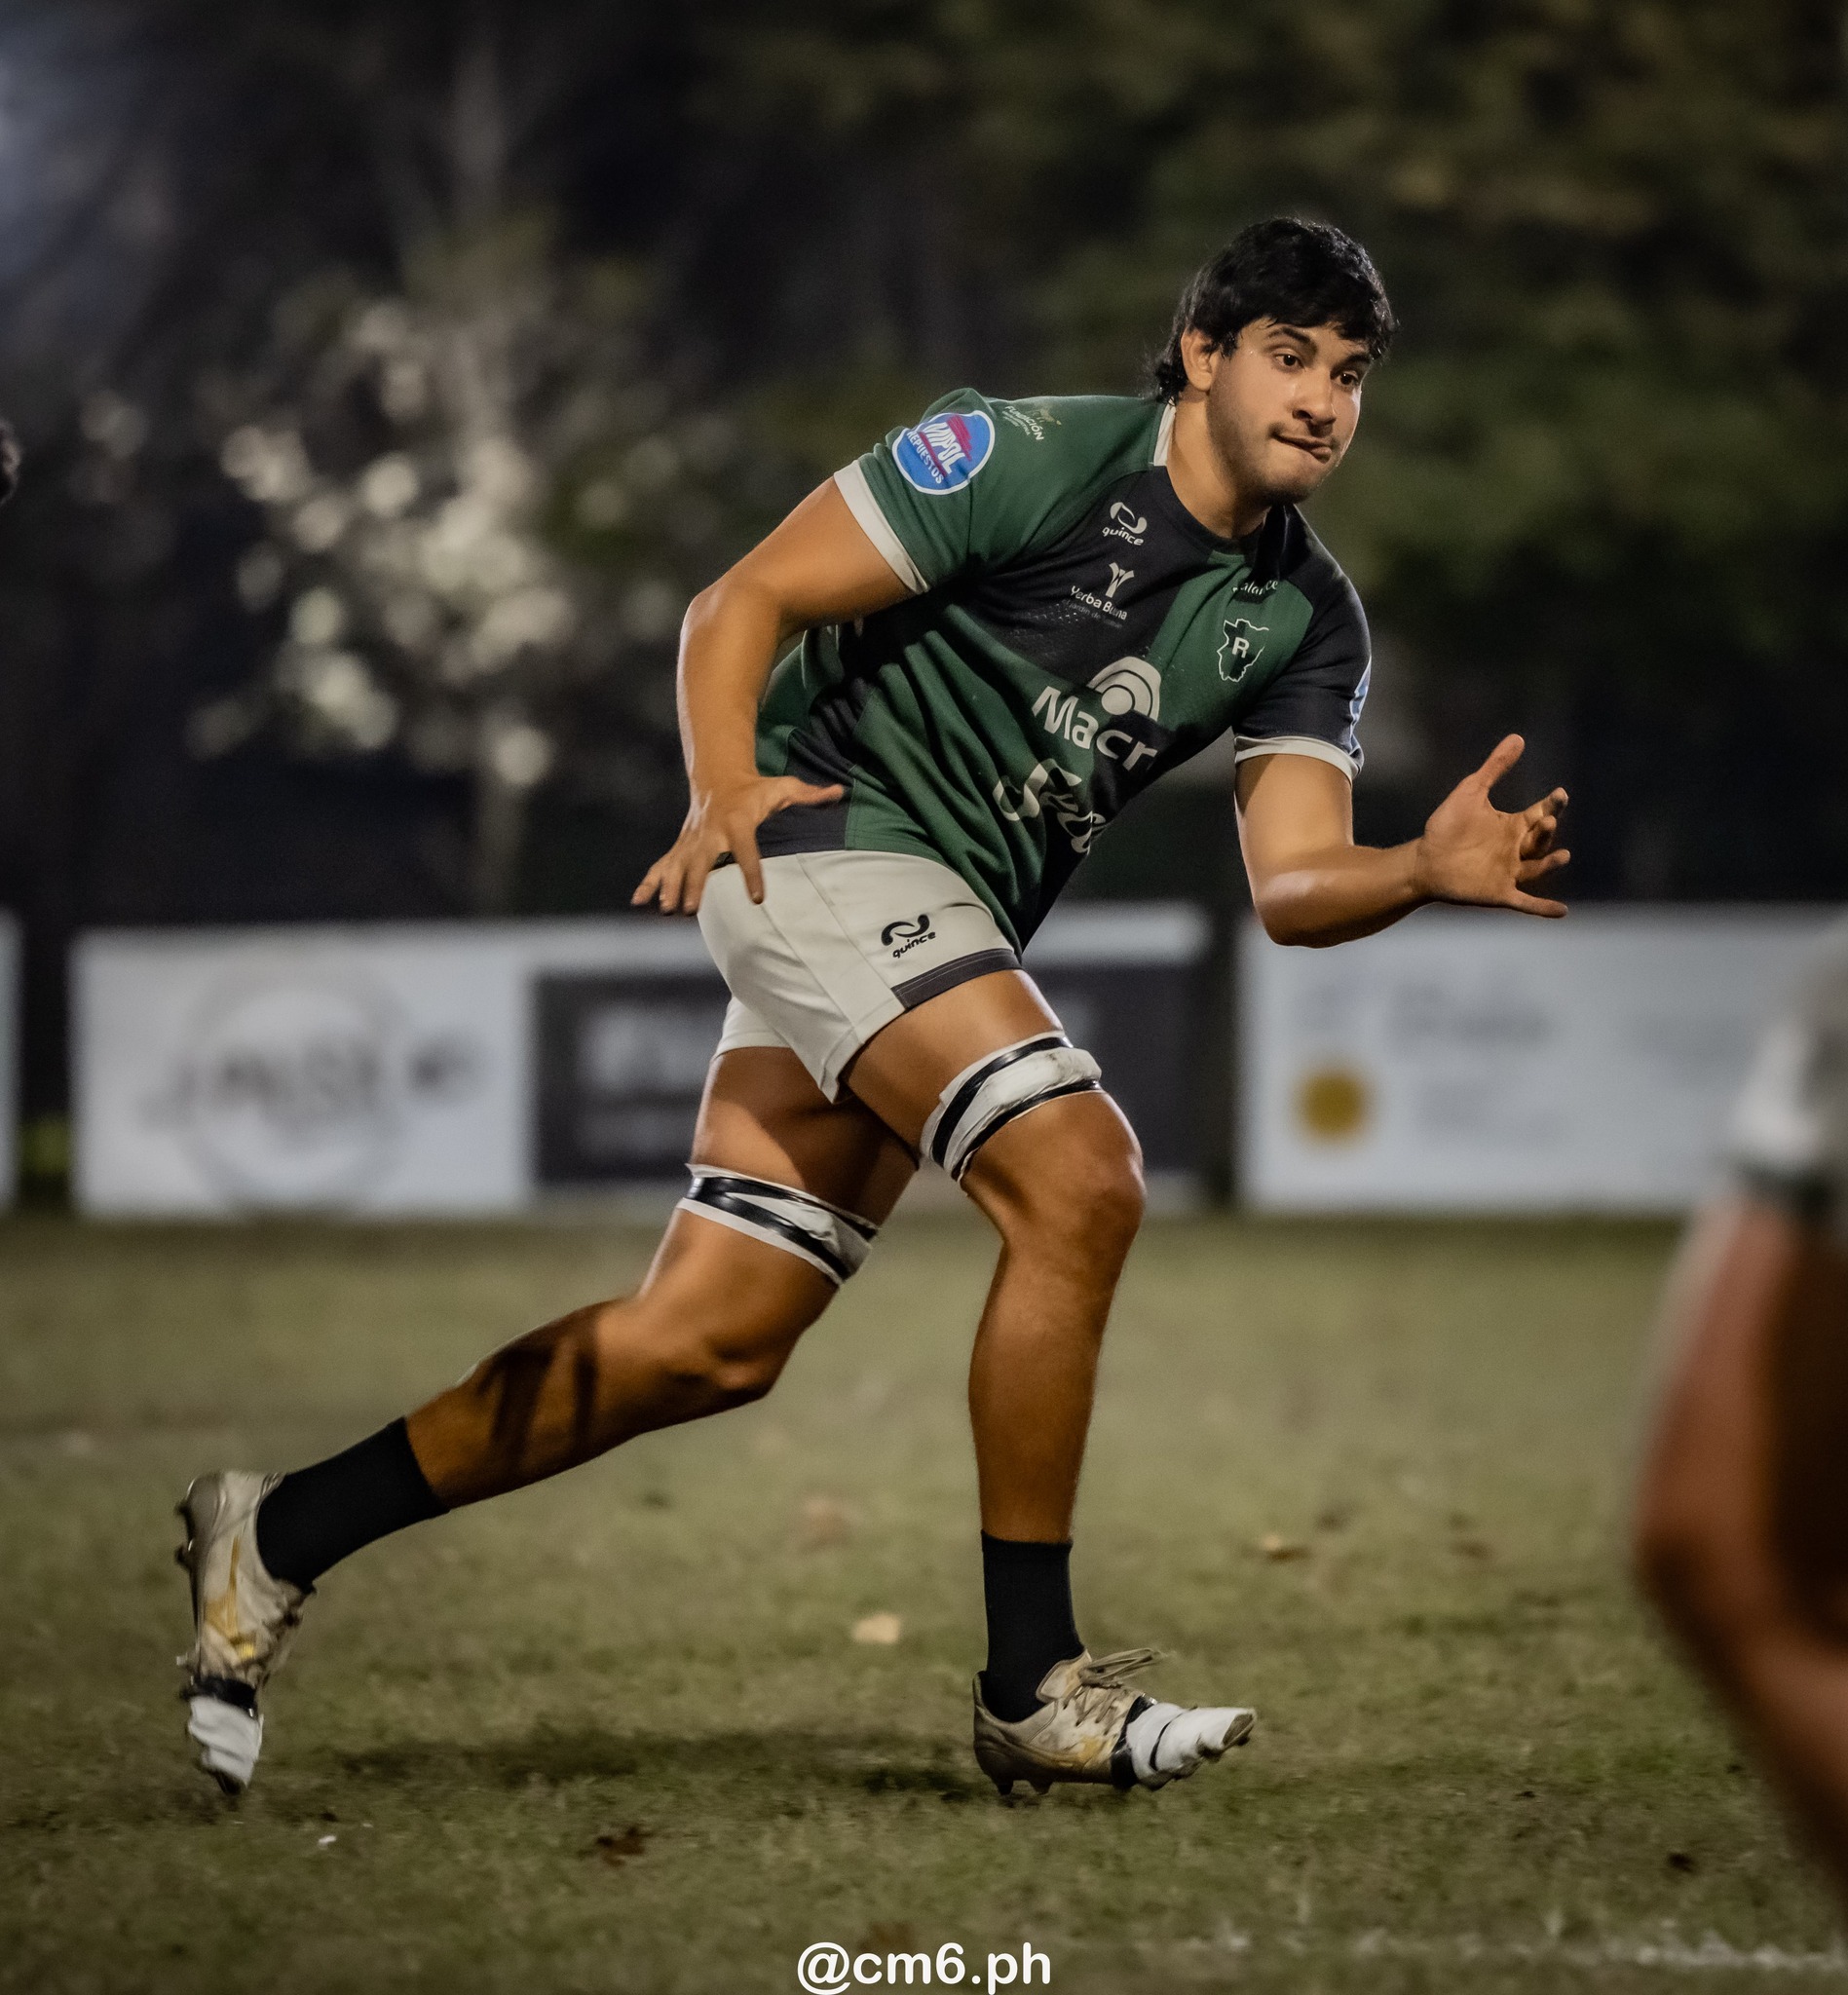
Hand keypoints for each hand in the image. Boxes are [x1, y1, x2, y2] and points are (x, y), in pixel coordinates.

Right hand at [631, 774, 843, 913]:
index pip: (746, 850)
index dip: (751, 872)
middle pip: (702, 862)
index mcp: (738, 822)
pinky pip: (662, 865)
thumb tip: (840, 792)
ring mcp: (692, 841)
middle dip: (695, 885)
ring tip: (667, 911)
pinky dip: (649, 883)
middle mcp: (711, 833)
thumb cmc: (756, 789)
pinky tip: (638, 902)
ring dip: (671, 888)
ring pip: (677, 866)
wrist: (718, 777)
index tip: (757, 897)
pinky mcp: (681, 847)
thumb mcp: (783, 788)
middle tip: (691, 910)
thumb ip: (809, 795)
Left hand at [1412, 734, 1570, 917]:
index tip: (1561, 793)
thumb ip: (1495, 767)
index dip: (1551, 804)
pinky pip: (1525, 901)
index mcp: (1512, 825)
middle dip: (1546, 831)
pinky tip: (1562, 911)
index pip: (1539, 813)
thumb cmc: (1446, 826)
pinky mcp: (1498, 893)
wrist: (1423, 859)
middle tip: (1548, 819)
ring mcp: (1508, 872)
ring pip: (1536, 868)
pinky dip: (1542, 908)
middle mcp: (1515, 849)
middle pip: (1539, 840)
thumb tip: (1518, 737)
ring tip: (1563, 856)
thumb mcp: (1472, 791)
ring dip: (1550, 863)